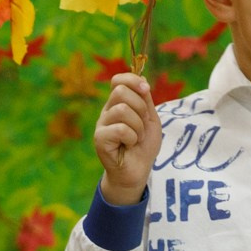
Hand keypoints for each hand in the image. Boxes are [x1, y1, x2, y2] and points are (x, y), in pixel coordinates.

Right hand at [93, 75, 161, 204]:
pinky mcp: (100, 139)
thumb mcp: (150, 119)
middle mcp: (107, 111)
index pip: (118, 80)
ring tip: (137, 138)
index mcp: (118, 104)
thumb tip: (142, 79)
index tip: (146, 91)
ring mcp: (101, 125)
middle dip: (140, 107)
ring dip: (138, 126)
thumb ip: (145, 100)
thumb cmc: (143, 146)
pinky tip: (129, 145)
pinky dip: (132, 138)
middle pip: (120, 91)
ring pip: (122, 110)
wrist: (138, 171)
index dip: (132, 80)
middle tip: (142, 125)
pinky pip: (120, 129)